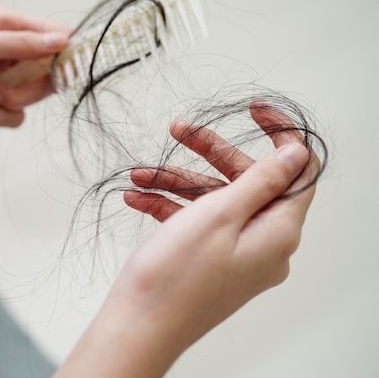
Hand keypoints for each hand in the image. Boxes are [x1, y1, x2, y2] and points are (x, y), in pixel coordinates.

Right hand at [53, 101, 318, 377]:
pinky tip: (137, 197)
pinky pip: (196, 223)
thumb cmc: (177, 276)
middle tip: (179, 131)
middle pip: (245, 181)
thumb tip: (295, 154)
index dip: (279, 134)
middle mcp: (262, 243)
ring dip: (176, 181)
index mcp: (278, 230)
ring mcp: (234, 253)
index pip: (297, 170)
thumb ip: (262, 180)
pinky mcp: (209, 261)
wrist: (138, 325)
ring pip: (213, 201)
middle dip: (207, 154)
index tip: (253, 110)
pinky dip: (169, 206)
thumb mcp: (221, 214)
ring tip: (139, 174)